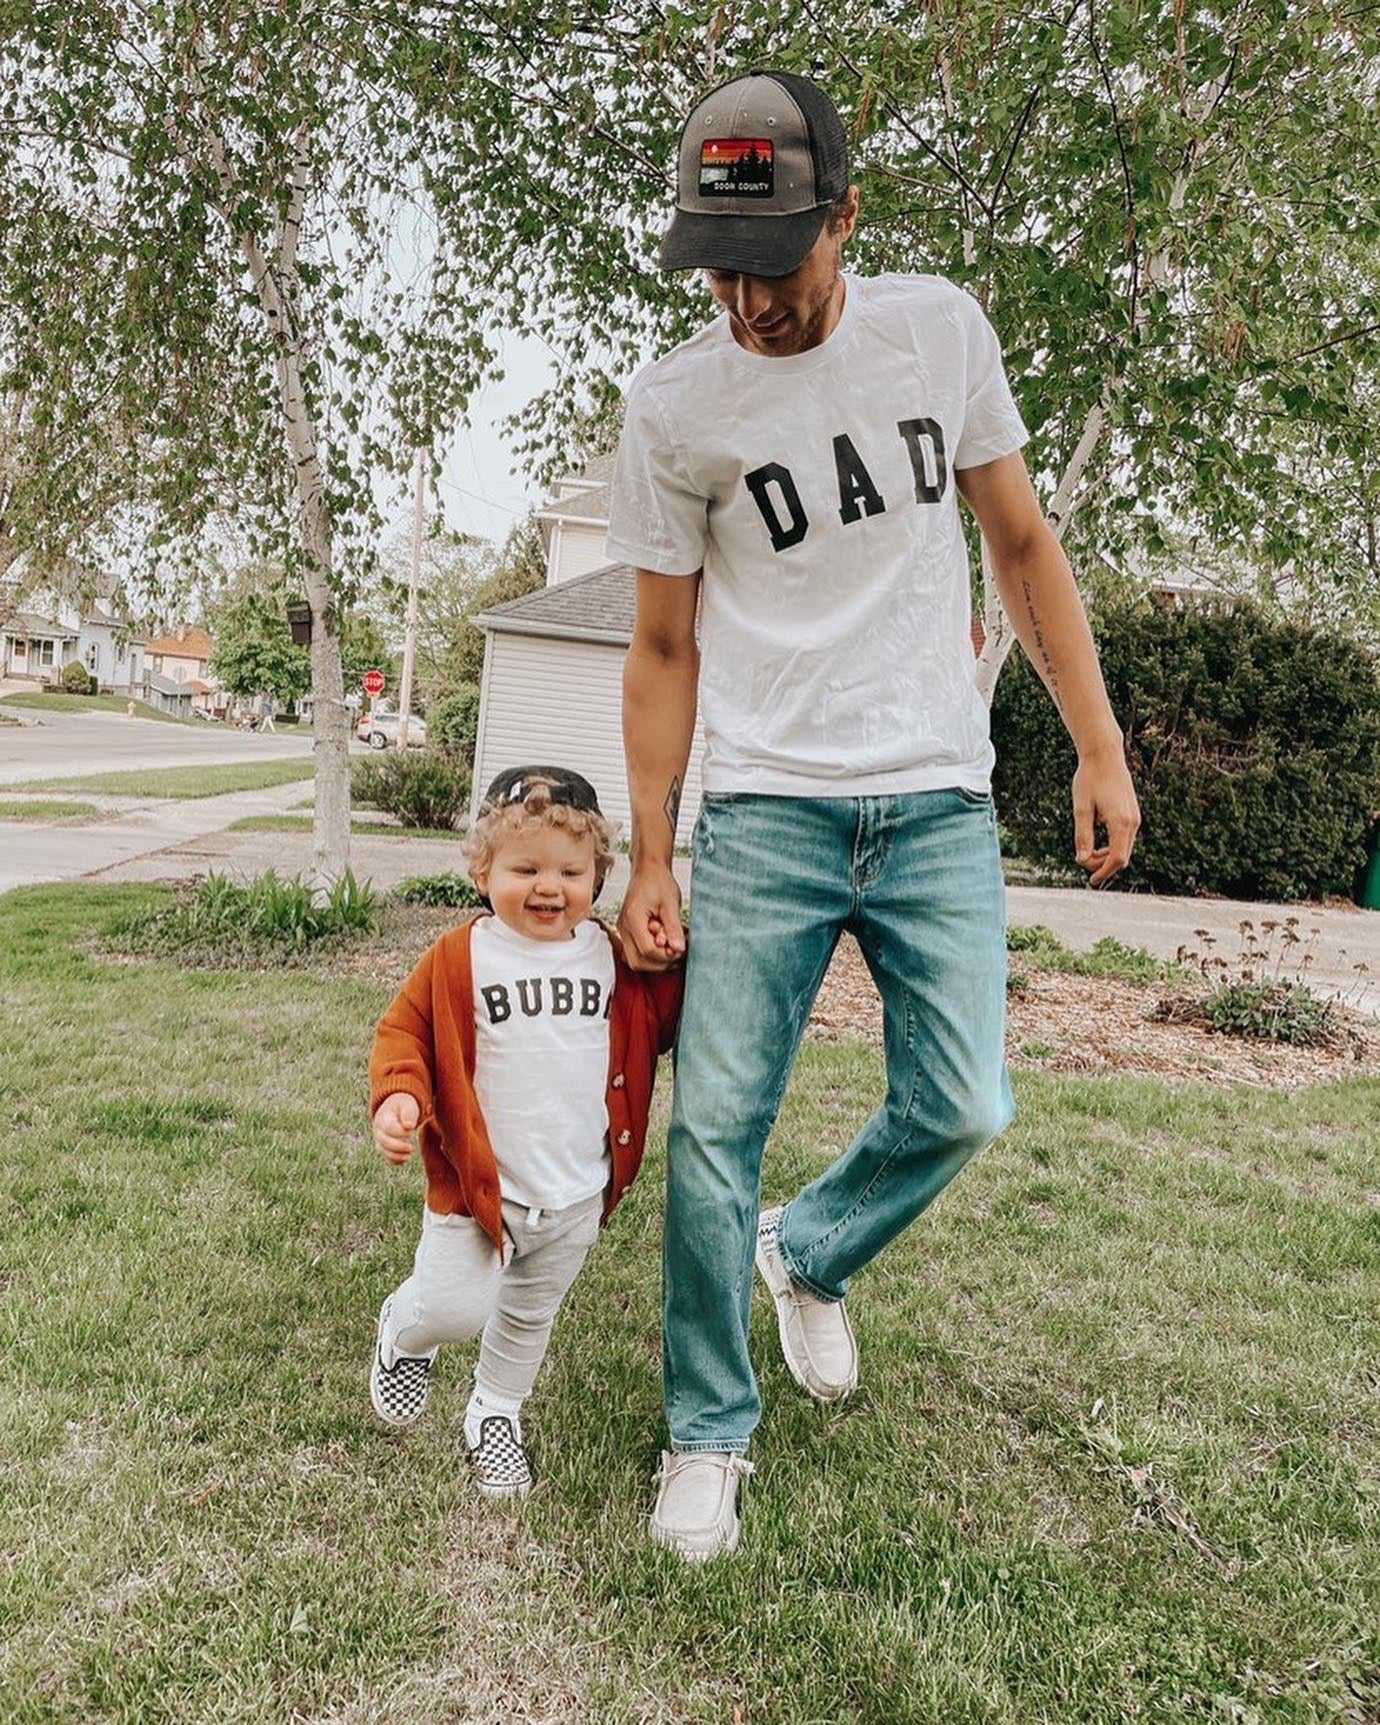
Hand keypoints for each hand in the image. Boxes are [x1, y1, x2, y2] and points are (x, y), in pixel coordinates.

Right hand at [374, 1092, 419, 1163]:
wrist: (396, 1110)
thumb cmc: (403, 1107)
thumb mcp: (407, 1105)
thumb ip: (409, 1113)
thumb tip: (409, 1126)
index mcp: (383, 1117)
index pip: (388, 1127)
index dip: (400, 1132)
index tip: (411, 1131)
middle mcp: (378, 1130)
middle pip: (384, 1141)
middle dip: (398, 1146)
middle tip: (410, 1147)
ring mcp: (380, 1139)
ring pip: (383, 1151)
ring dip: (396, 1156)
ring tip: (409, 1155)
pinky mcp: (384, 1148)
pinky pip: (387, 1157)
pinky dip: (395, 1161)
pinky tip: (406, 1158)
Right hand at [617, 861, 685, 970]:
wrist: (648, 870)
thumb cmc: (658, 881)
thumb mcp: (671, 903)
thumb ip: (674, 928)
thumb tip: (678, 949)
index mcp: (633, 918)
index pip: (647, 950)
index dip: (665, 954)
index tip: (679, 948)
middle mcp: (623, 927)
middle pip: (638, 962)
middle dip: (660, 962)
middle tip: (676, 952)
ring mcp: (623, 930)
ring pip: (636, 960)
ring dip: (656, 960)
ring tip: (672, 947)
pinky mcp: (628, 931)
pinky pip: (637, 952)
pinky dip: (651, 954)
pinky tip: (664, 944)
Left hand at [1073, 748, 1140, 887]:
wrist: (1105, 755)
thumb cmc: (1089, 779)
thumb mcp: (1081, 808)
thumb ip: (1083, 835)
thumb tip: (1082, 860)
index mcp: (1120, 822)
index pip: (1116, 859)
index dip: (1103, 872)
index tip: (1092, 881)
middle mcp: (1132, 822)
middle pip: (1122, 858)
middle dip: (1103, 866)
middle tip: (1082, 862)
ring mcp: (1135, 818)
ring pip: (1124, 849)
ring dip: (1107, 857)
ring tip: (1087, 856)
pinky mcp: (1132, 814)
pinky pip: (1125, 840)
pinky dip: (1113, 847)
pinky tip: (1097, 846)